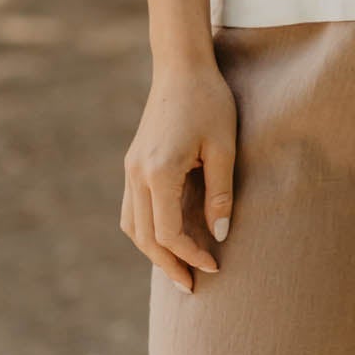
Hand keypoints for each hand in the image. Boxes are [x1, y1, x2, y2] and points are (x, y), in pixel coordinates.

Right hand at [122, 61, 236, 294]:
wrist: (181, 67)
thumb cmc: (210, 102)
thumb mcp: (224, 148)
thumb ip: (221, 194)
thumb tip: (219, 236)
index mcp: (158, 172)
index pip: (168, 233)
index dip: (190, 255)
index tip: (214, 266)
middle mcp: (137, 174)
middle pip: (145, 237)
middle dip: (168, 265)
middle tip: (192, 287)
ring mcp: (131, 168)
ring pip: (133, 226)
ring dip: (153, 251)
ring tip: (178, 268)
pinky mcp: (133, 163)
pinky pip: (133, 208)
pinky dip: (147, 229)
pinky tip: (167, 238)